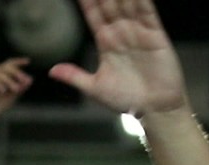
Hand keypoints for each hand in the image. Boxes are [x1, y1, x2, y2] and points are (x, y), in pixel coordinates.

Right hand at [0, 58, 32, 125]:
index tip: (28, 61)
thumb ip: (18, 91)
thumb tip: (29, 81)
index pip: (8, 65)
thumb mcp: (8, 100)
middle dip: (17, 73)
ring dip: (9, 81)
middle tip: (25, 80)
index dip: (18, 62)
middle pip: (5, 67)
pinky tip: (4, 91)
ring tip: (17, 89)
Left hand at [48, 0, 185, 116]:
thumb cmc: (128, 101)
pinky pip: (147, 11)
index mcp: (106, 41)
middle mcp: (121, 32)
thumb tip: (52, 71)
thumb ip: (75, 76)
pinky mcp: (155, 34)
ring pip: (127, 2)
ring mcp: (138, 31)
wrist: (156, 110)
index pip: (92, 11)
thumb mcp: (96, 88)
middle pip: (108, 1)